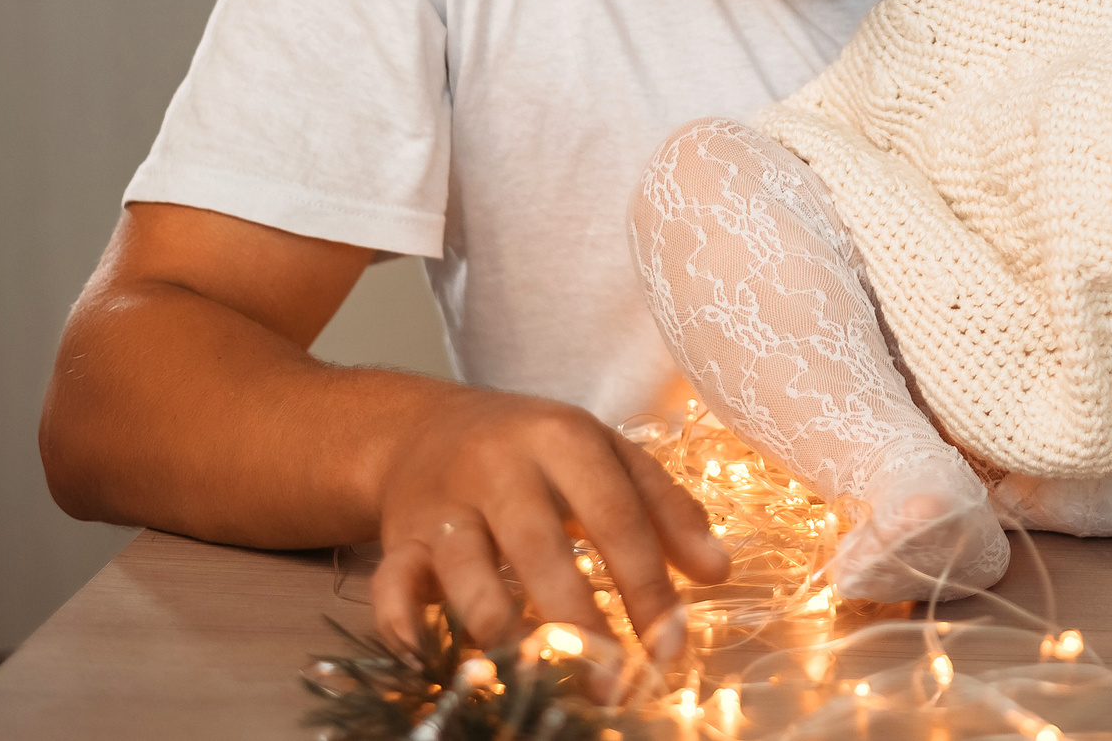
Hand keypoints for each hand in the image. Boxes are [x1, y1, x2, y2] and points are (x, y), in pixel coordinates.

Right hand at [371, 388, 728, 657]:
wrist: (427, 427)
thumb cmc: (537, 450)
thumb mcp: (608, 456)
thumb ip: (666, 509)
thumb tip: (718, 571)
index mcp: (562, 439)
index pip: (615, 514)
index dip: (646, 585)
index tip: (670, 648)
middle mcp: (499, 467)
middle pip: (541, 549)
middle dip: (578, 623)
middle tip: (610, 682)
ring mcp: (444, 504)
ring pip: (467, 574)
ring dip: (502, 633)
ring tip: (537, 681)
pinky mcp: (399, 539)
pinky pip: (393, 588)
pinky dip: (407, 628)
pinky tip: (436, 662)